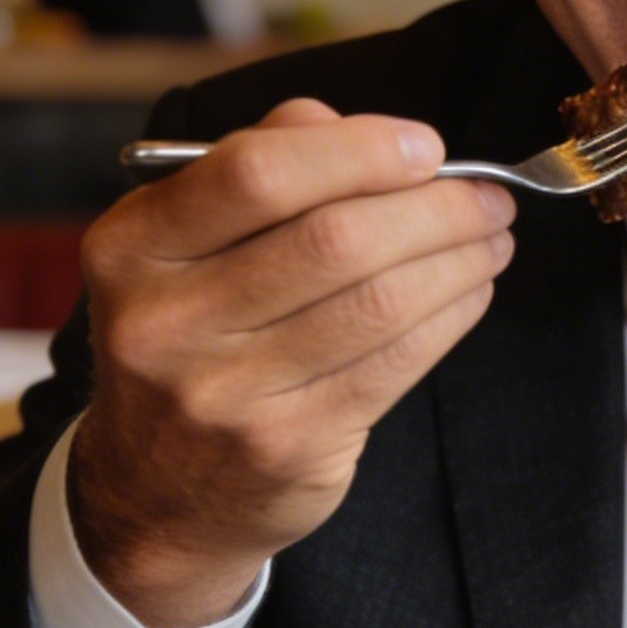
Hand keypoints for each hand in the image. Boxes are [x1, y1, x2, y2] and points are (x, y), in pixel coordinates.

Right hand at [70, 98, 514, 627]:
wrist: (156, 498)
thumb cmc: (194, 340)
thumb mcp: (183, 248)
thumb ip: (262, 166)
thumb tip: (364, 129)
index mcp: (133, 247)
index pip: (255, 172)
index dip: (359, 150)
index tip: (427, 147)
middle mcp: (165, 321)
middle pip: (334, 238)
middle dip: (435, 208)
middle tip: (487, 198)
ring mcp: (223, 394)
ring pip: (378, 302)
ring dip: (458, 260)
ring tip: (492, 239)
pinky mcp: (285, 447)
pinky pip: (394, 362)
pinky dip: (450, 316)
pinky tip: (471, 291)